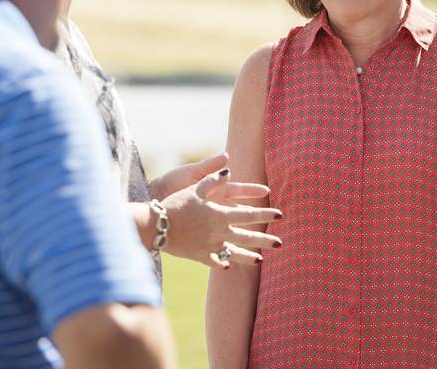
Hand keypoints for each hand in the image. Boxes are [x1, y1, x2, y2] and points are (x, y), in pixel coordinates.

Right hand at [155, 155, 282, 268]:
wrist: (156, 226)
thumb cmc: (176, 204)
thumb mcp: (195, 188)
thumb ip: (213, 180)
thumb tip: (228, 170)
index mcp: (221, 215)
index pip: (249, 214)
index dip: (265, 214)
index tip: (279, 215)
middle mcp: (219, 232)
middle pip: (247, 237)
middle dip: (265, 239)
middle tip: (281, 243)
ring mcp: (210, 246)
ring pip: (234, 253)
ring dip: (249, 256)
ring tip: (261, 259)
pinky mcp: (200, 256)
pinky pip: (215, 262)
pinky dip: (222, 263)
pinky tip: (229, 265)